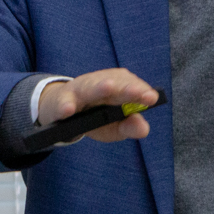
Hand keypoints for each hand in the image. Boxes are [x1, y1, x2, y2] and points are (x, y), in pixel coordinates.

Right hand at [37, 68, 156, 142]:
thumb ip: (129, 127)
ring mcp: (79, 91)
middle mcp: (99, 84)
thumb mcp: (113, 126)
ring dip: (98, 88)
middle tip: (139, 93)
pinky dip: (65, 106)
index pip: (131, 86)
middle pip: (115, 85)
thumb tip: (144, 128)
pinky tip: (68, 110)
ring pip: (89, 88)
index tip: (152, 98)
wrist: (61, 111)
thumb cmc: (94, 116)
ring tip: (109, 88)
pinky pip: (63, 104)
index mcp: (117, 88)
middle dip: (127, 89)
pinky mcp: (61, 101)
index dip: (141, 92)